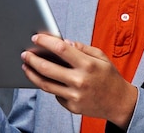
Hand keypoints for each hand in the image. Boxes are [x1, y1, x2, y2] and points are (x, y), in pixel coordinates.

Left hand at [21, 34, 137, 129]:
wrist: (119, 102)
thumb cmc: (110, 77)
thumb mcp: (101, 57)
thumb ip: (82, 48)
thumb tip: (63, 42)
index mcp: (88, 64)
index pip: (61, 49)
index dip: (46, 42)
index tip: (36, 38)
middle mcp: (80, 80)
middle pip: (47, 68)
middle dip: (32, 59)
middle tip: (25, 54)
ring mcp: (75, 95)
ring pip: (45, 84)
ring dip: (32, 74)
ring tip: (26, 66)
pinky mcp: (72, 106)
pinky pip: (55, 94)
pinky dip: (50, 85)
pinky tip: (47, 79)